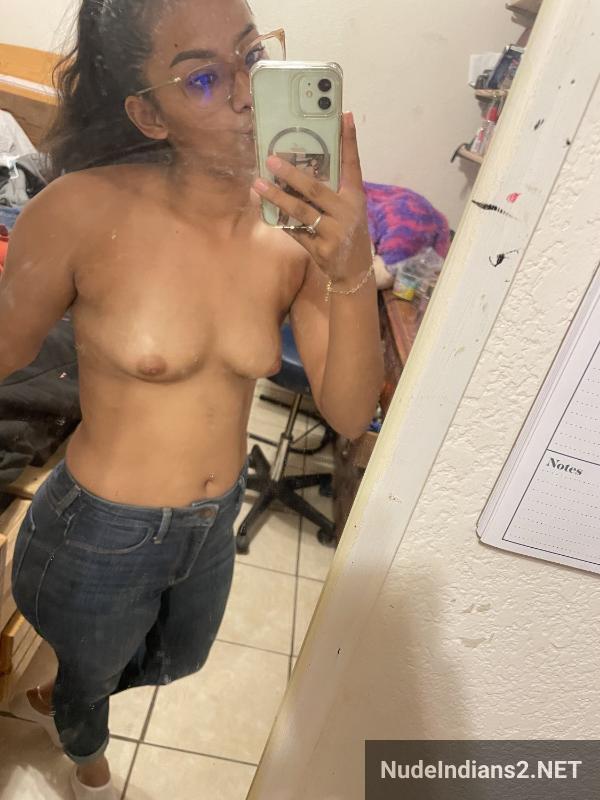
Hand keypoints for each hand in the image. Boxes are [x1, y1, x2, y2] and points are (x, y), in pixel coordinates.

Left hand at [252, 112, 371, 287]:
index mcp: (356, 197)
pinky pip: (296, 232)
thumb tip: (303, 165)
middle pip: (316, 189)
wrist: (354, 272)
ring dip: (277, 197)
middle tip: (271, 159)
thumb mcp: (349, 209)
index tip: (343, 116)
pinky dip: (281, 221)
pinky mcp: (322, 249)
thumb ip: (333, 189)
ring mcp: (334, 232)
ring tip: (258, 184)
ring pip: (301, 211)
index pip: (353, 164)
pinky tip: (265, 209)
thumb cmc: (348, 234)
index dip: (349, 140)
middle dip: (292, 173)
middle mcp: (347, 212)